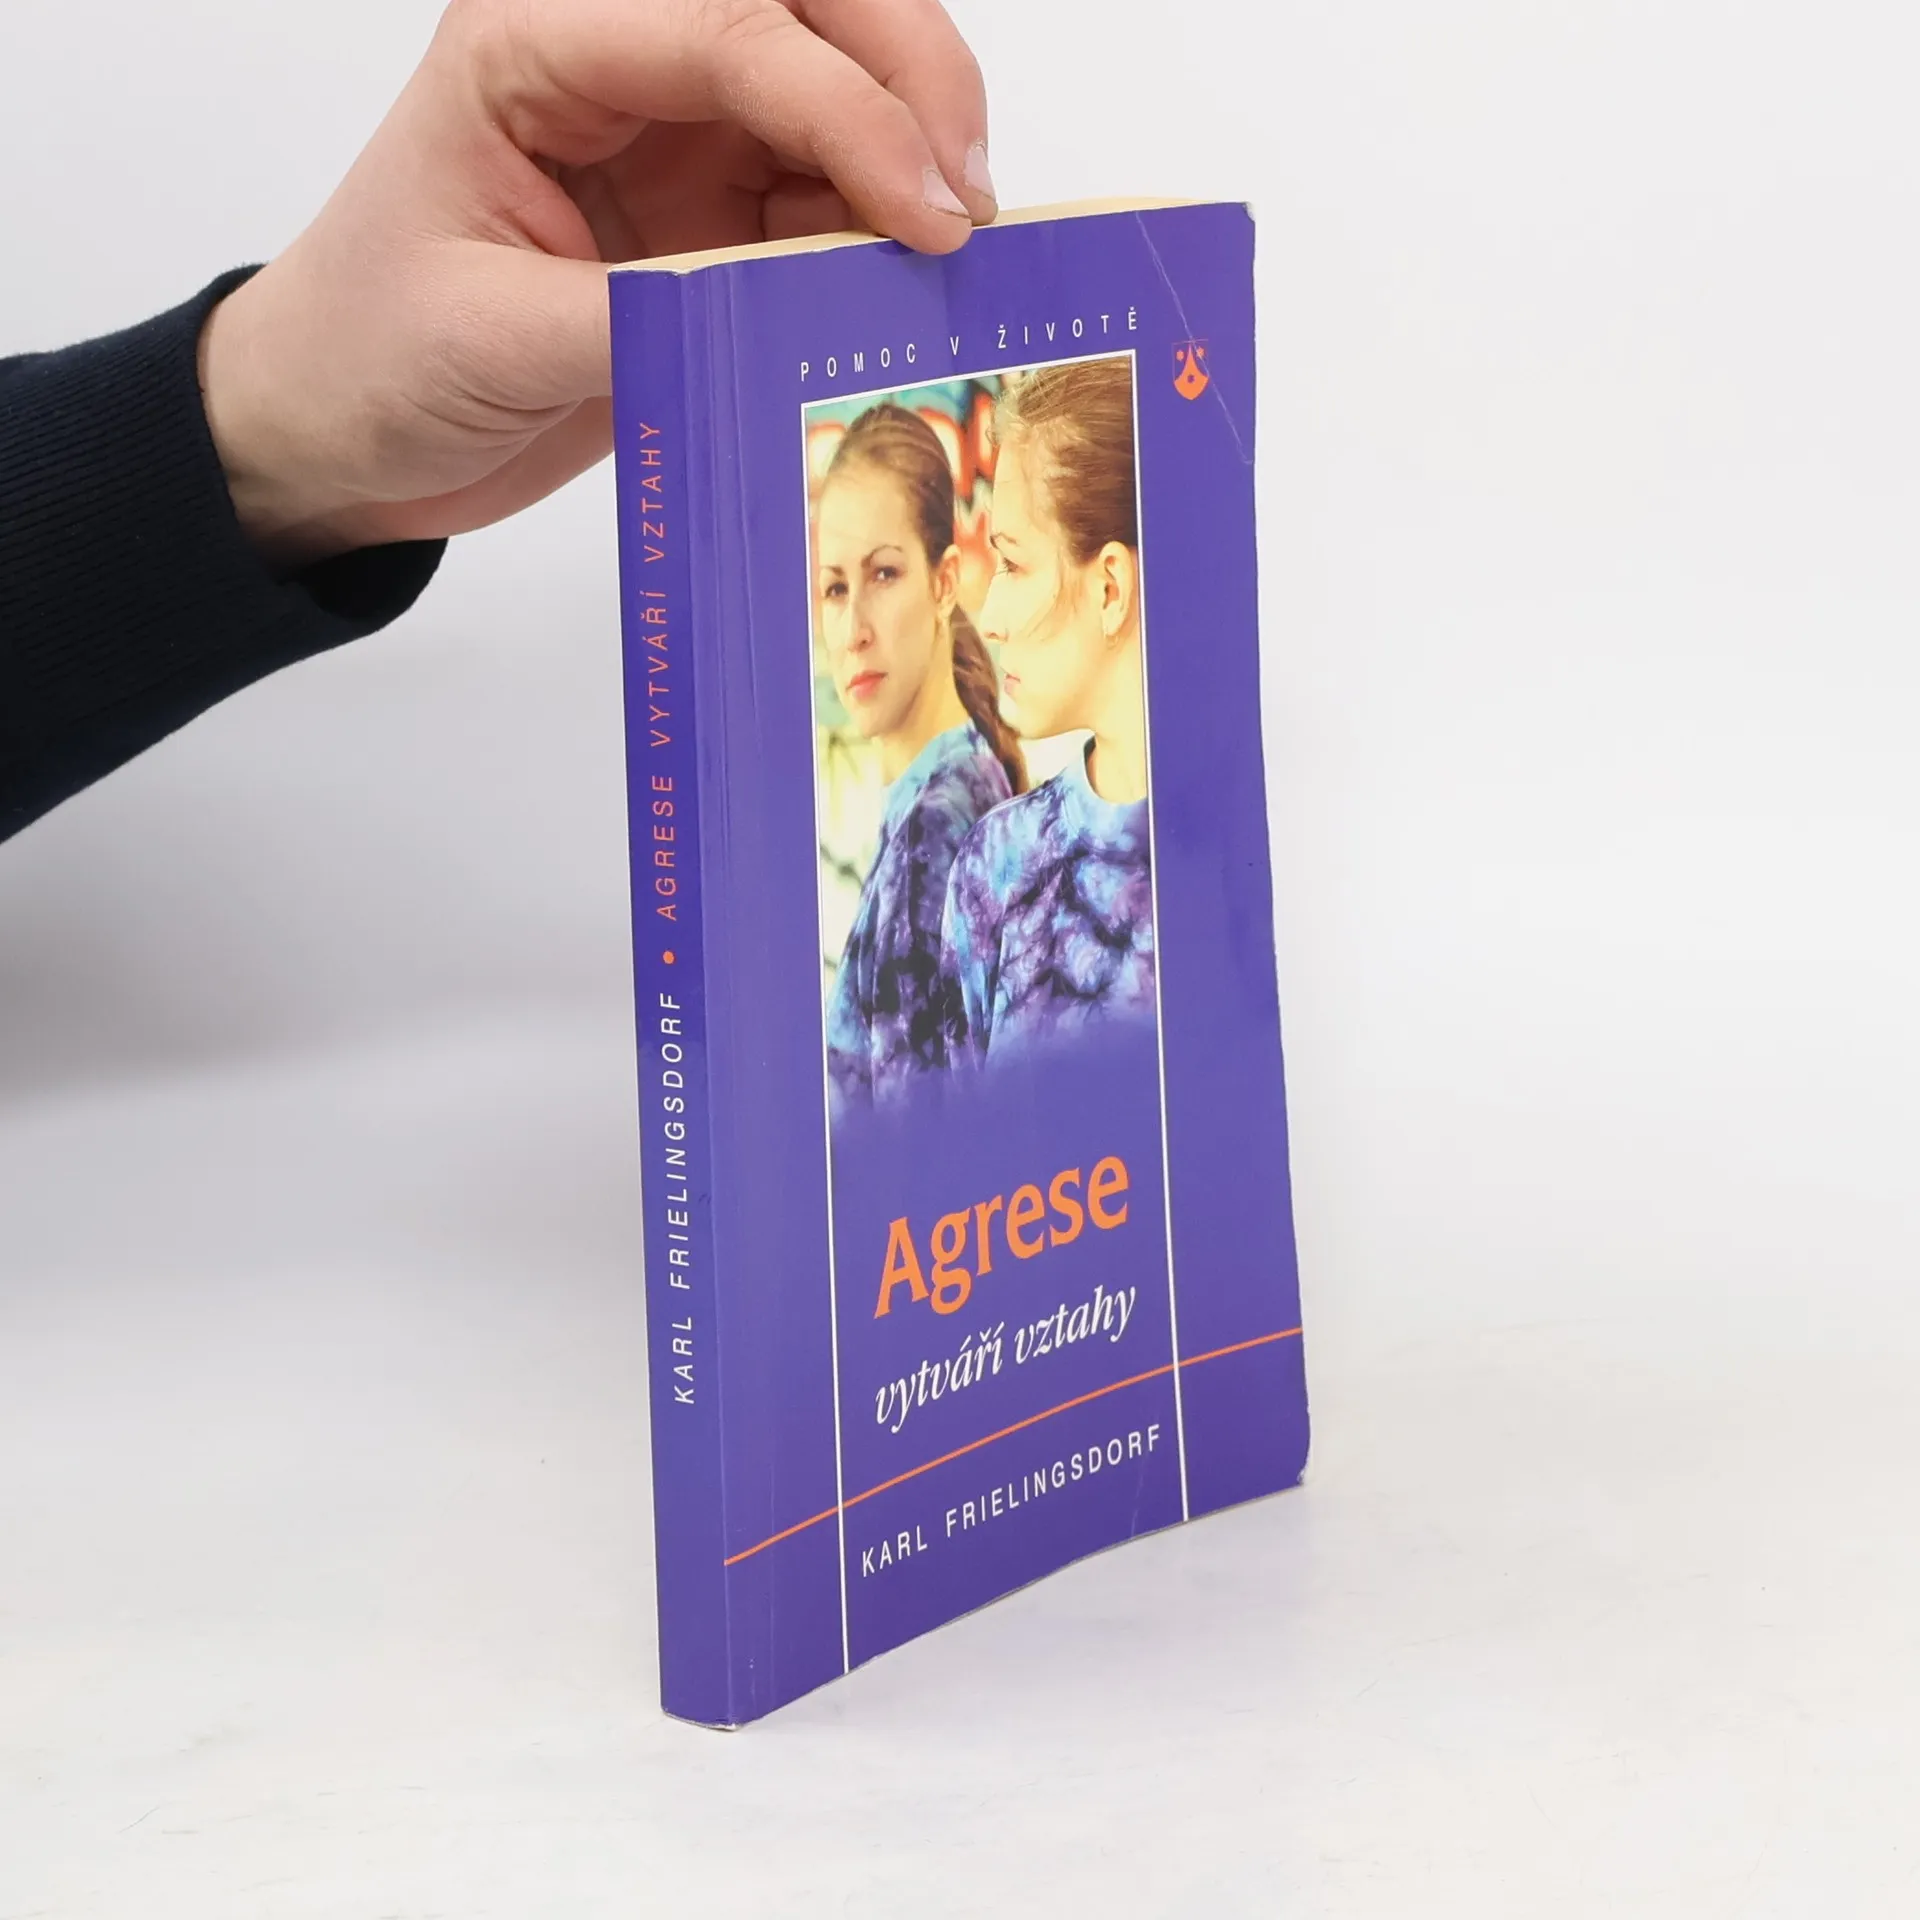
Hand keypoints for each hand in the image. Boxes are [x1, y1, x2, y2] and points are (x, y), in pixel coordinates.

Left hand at [198, 0, 994, 568]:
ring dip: (914, 157)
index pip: (731, 28)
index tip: (927, 211)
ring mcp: (675, 139)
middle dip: (912, 79)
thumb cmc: (370, 357)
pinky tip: (910, 290)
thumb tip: (812, 300)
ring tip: (958, 259)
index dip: (848, 108)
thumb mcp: (497, 339)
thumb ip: (659, 313)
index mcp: (536, 41)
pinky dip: (885, 234)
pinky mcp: (712, 219)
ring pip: (841, 92)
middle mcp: (620, 63)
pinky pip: (830, 200)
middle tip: (968, 200)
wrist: (339, 434)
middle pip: (809, 6)